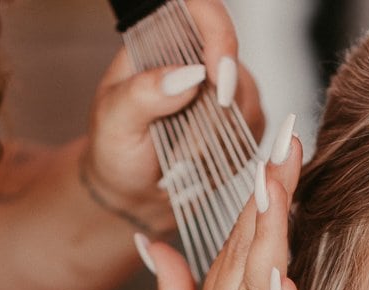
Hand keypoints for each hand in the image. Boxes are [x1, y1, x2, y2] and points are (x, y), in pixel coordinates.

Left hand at [80, 0, 266, 233]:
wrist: (131, 192)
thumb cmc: (115, 152)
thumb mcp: (114, 122)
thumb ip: (142, 95)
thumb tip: (187, 75)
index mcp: (159, 43)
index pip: (200, 12)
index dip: (219, 36)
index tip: (217, 79)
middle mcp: (194, 59)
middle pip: (231, 62)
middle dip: (217, 108)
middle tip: (186, 145)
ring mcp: (220, 88)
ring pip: (247, 98)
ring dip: (222, 135)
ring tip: (185, 156)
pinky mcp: (239, 117)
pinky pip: (254, 127)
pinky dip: (232, 149)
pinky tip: (203, 161)